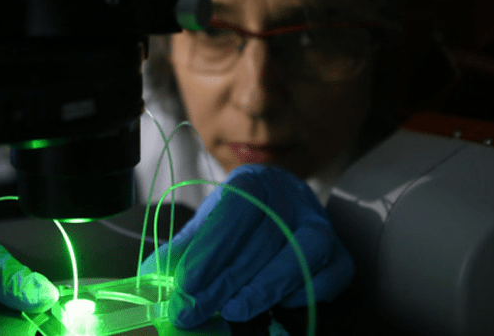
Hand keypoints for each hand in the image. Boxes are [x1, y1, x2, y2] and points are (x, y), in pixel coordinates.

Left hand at [139, 164, 353, 327]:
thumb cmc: (242, 221)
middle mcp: (291, 197)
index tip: (185, 285)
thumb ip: (183, 250)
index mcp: (253, 183)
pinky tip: (278, 304)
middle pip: (261, 239)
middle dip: (224, 281)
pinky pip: (331, 275)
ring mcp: (320, 224)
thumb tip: (152, 276)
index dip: (208, 252)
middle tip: (196, 309)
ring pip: (301, 254)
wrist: (285, 210)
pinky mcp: (341, 253)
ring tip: (233, 310)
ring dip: (265, 287)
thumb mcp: (209, 226)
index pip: (233, 214)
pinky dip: (305, 292)